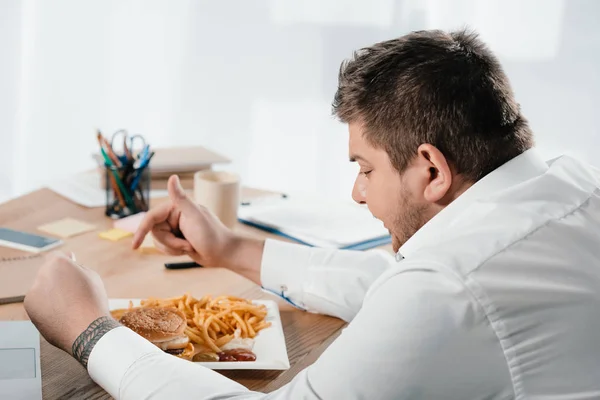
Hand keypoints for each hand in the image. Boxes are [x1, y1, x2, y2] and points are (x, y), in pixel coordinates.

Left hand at [24, 252, 110, 355]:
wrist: (86, 330)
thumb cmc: (93, 302)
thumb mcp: (92, 276)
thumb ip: (77, 267)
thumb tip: (69, 262)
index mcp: (58, 263)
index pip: (57, 256)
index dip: (66, 262)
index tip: (72, 269)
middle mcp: (42, 274)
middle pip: (48, 272)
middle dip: (58, 278)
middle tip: (73, 292)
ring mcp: (33, 291)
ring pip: (43, 287)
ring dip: (52, 292)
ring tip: (69, 306)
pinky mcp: (29, 307)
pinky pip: (38, 302)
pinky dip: (47, 306)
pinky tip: (61, 313)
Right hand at [132, 175, 264, 282]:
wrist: (225, 253)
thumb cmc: (212, 235)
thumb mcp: (195, 216)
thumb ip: (181, 198)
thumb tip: (172, 177)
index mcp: (176, 206)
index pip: (151, 218)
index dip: (141, 230)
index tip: (135, 246)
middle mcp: (174, 215)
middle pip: (154, 232)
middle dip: (169, 243)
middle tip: (187, 245)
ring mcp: (176, 228)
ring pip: (158, 241)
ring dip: (172, 249)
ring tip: (190, 247)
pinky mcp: (178, 239)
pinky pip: (164, 248)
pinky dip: (174, 252)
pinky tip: (188, 250)